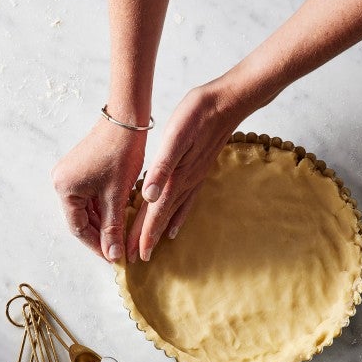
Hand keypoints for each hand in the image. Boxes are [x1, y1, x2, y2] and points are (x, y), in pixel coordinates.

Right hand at [52, 118, 146, 260]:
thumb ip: (113, 227)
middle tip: (119, 252)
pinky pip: (93, 198)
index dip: (97, 246)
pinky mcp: (85, 170)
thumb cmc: (121, 155)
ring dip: (104, 223)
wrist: (127, 121)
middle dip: (101, 236)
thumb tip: (113, 255)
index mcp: (65, 188)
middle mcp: (63, 182)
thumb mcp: (116, 196)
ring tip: (121, 239)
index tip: (114, 259)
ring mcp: (73, 175)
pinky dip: (106, 209)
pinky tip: (119, 219)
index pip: (78, 228)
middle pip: (82, 219)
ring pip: (89, 210)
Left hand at [126, 83, 241, 261]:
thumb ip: (162, 167)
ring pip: (173, 212)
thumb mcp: (176, 136)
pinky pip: (187, 201)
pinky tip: (176, 224)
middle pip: (163, 217)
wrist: (226, 104)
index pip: (156, 213)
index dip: (144, 234)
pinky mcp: (198, 172)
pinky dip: (179, 216)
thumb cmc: (198, 116)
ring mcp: (193, 179)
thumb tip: (148, 196)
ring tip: (155, 246)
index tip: (135, 256)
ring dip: (162, 230)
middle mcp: (185, 183)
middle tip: (137, 258)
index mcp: (175, 177)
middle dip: (149, 238)